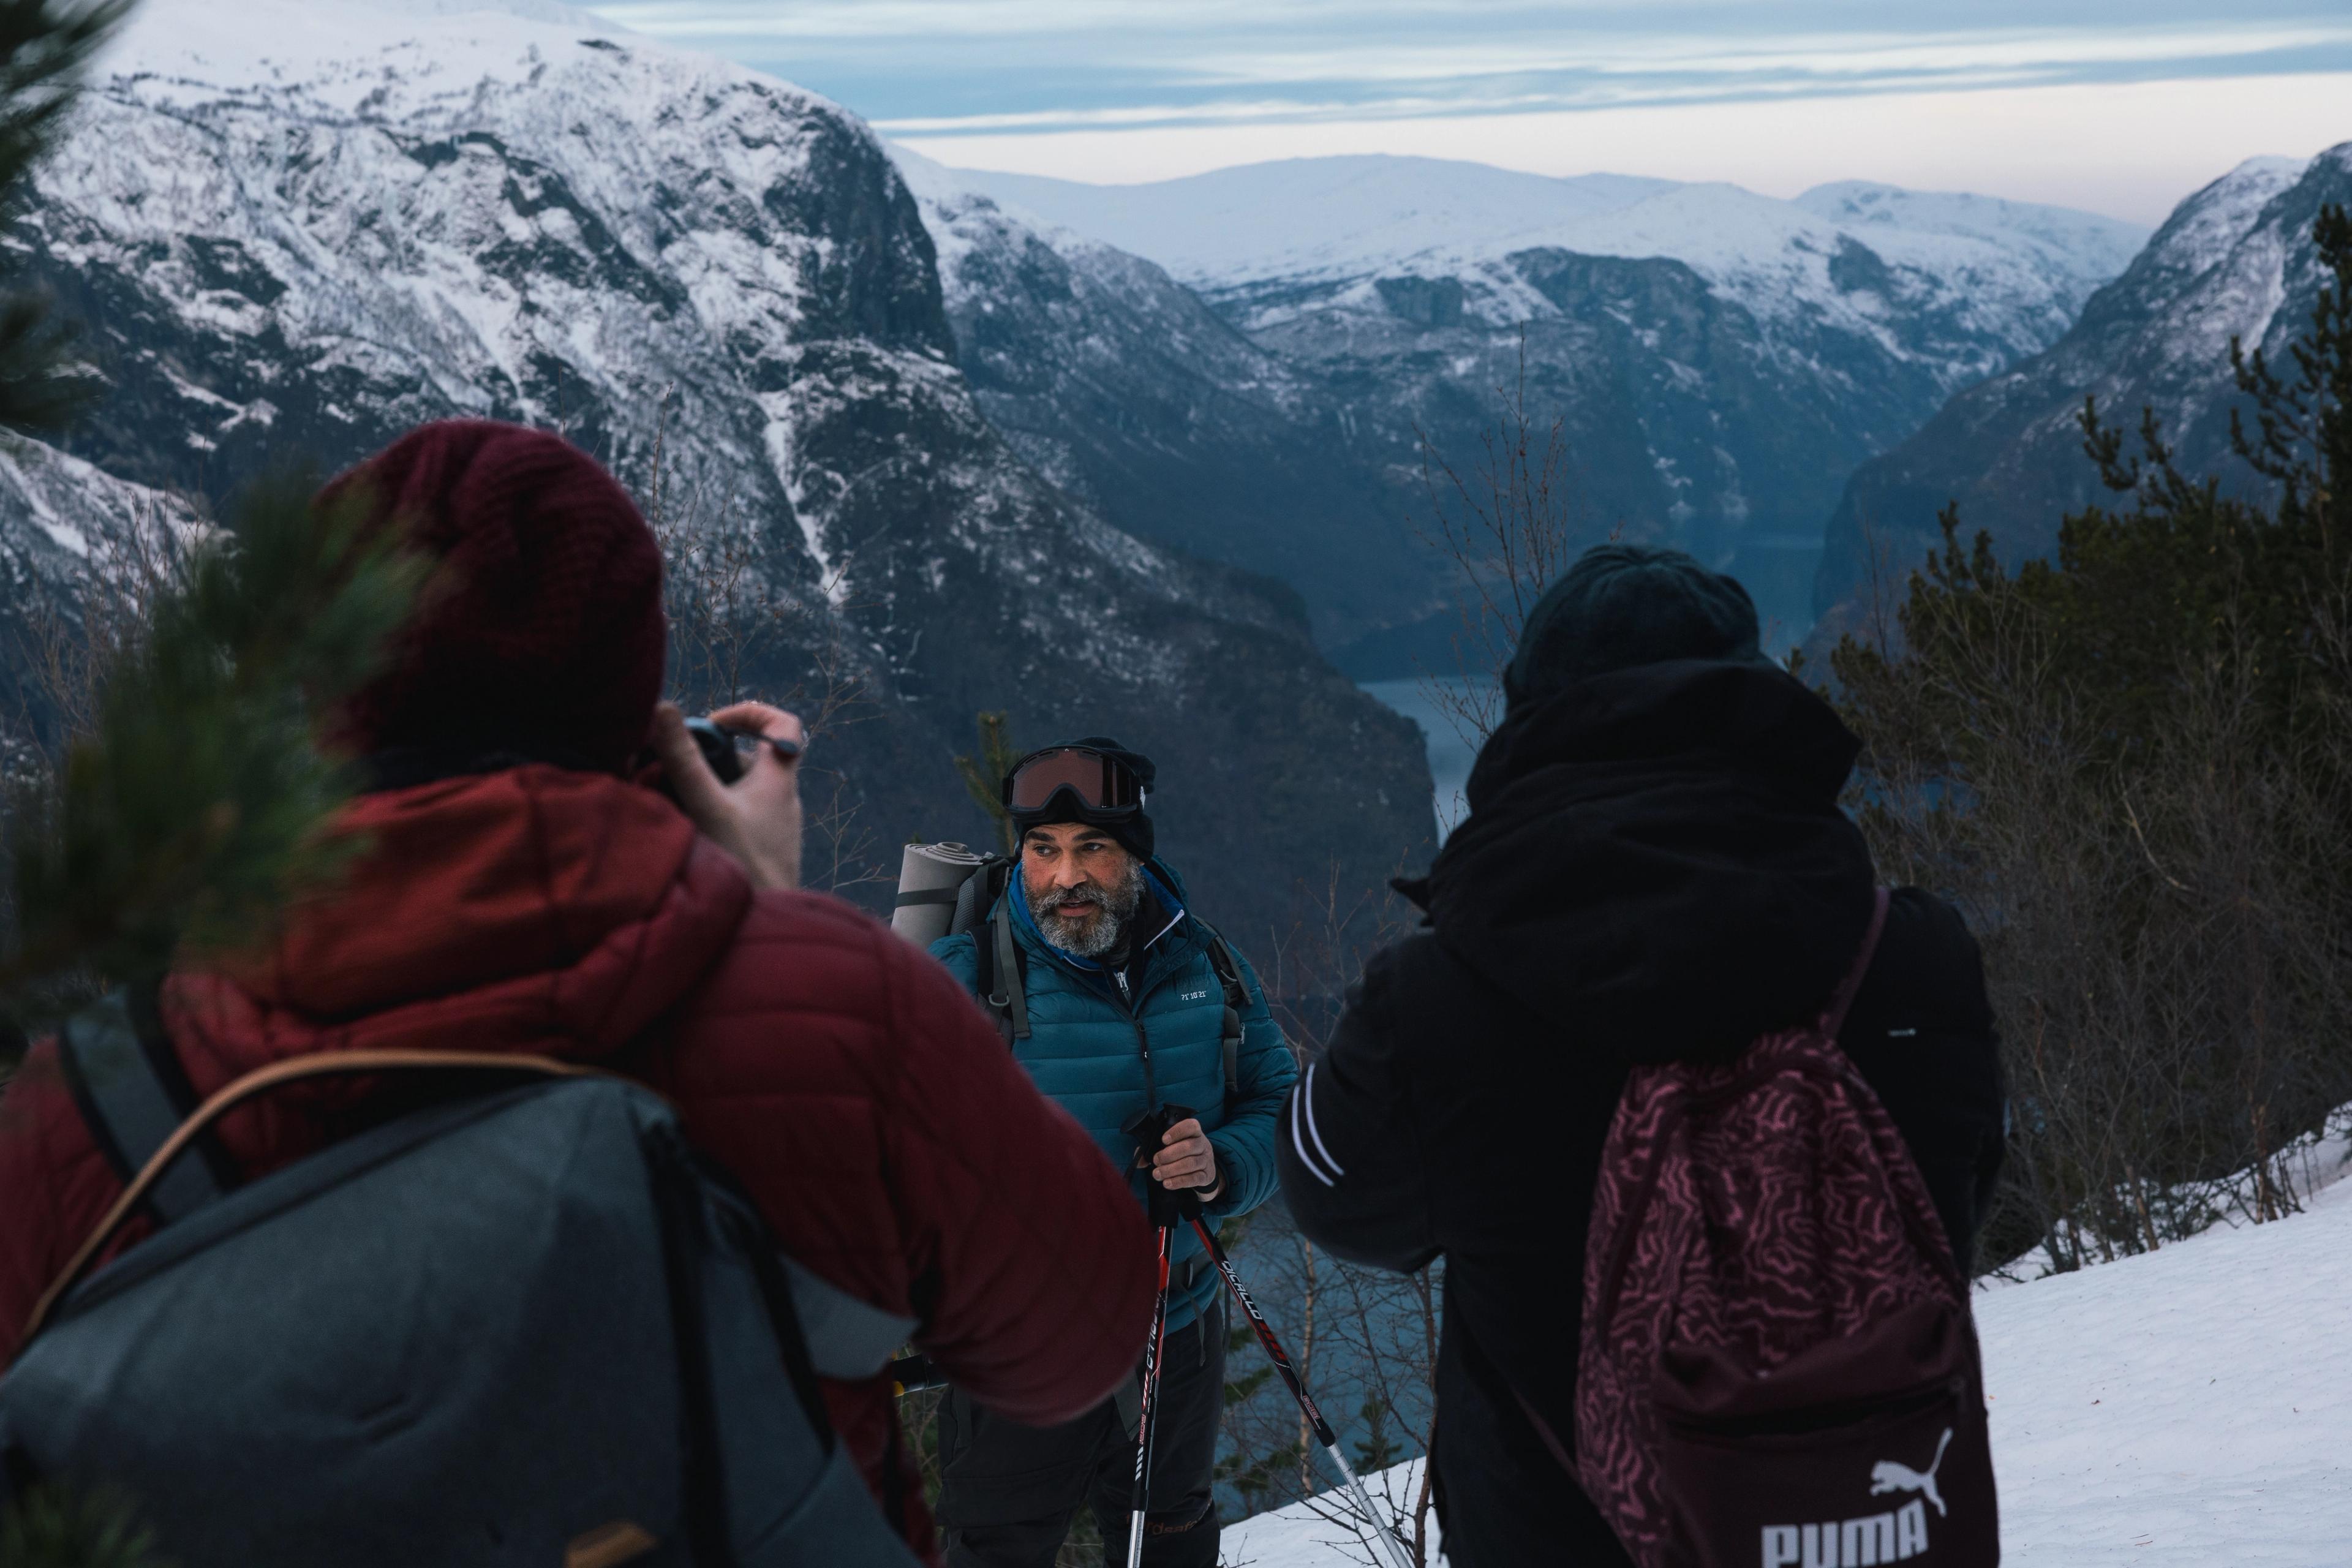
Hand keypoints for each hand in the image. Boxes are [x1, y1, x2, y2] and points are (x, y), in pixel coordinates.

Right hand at [651, 700, 804, 890]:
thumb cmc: (744, 864)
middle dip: (713, 756)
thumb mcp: (707, 805)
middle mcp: (784, 799)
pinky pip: (740, 817)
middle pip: (751, 758)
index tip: (715, 723)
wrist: (766, 925)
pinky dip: (715, 813)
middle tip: (677, 765)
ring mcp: (776, 826)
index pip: (785, 724)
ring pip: (742, 790)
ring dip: (709, 787)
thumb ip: (683, 759)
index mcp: (780, 779)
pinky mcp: (765, 849)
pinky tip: (689, 828)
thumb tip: (662, 708)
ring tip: (674, 797)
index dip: (751, 713)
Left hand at [1147, 1117, 1220, 1195]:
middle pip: (1189, 1146)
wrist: (1204, 1170)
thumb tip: (1139, 1161)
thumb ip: (1154, 1149)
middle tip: (1156, 1160)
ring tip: (1157, 1174)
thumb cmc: (1184, 1154)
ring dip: (1171, 1170)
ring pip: (1191, 1163)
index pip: (1191, 1126)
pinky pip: (1194, 1178)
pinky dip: (1179, 1181)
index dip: (1177, 1131)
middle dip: (1169, 1154)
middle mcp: (1202, 1144)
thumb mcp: (1174, 1147)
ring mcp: (1206, 1160)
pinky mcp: (1206, 1176)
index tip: (1163, 1139)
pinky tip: (1167, 1183)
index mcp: (1194, 1133)